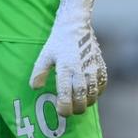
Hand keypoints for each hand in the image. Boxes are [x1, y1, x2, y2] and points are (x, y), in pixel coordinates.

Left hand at [29, 0, 107, 115]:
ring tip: (79, 103)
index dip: (64, 108)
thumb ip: (39, 72)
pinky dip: (97, 93)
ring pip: (93, 94)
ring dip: (86, 103)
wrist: (75, 26)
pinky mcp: (100, 66)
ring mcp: (92, 68)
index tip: (61, 112)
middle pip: (81, 98)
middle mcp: (80, 69)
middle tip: (70, 110)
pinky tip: (89, 93)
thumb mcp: (45, 55)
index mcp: (65, 67)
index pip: (66, 94)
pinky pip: (102, 86)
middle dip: (76, 109)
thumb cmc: (58, 42)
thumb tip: (35, 88)